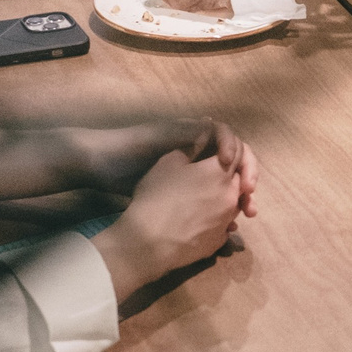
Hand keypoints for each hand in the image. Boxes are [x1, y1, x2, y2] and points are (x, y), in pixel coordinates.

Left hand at [83, 119, 257, 202]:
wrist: (102, 165)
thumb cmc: (134, 148)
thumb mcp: (165, 137)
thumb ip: (191, 131)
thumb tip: (214, 124)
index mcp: (197, 138)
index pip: (234, 147)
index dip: (245, 161)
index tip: (242, 180)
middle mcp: (197, 155)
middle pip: (234, 170)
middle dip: (245, 185)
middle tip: (249, 205)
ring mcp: (189, 175)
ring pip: (224, 189)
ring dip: (236, 201)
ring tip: (242, 217)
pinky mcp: (179, 194)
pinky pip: (209, 205)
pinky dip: (220, 214)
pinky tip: (224, 228)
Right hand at [92, 148, 255, 300]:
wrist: (149, 243)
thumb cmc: (156, 198)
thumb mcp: (167, 164)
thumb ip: (188, 153)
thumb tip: (196, 154)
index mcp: (220, 172)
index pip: (238, 152)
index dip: (230, 149)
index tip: (217, 153)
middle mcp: (230, 195)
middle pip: (239, 179)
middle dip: (230, 175)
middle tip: (211, 178)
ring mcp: (228, 220)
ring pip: (235, 203)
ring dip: (226, 199)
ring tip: (206, 201)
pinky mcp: (220, 241)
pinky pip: (226, 226)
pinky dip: (219, 221)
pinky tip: (202, 222)